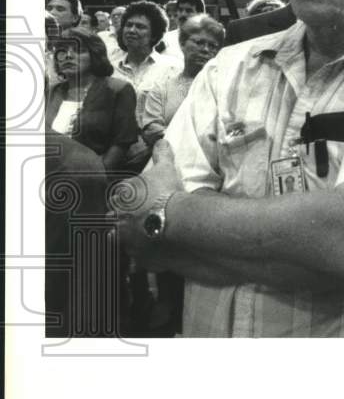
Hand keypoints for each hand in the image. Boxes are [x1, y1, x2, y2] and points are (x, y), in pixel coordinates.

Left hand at [108, 139, 182, 254]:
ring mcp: (125, 238)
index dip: (128, 196)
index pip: (119, 194)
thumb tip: (161, 139)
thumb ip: (161, 154)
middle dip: (122, 217)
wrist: (173, 221)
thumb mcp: (165, 169)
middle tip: (138, 218)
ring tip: (140, 238)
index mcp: (122, 195)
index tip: (138, 198)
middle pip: (114, 217)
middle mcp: (117, 217)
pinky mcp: (136, 255)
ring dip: (126, 238)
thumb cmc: (166, 193)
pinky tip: (149, 255)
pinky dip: (140, 257)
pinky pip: (135, 258)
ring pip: (120, 239)